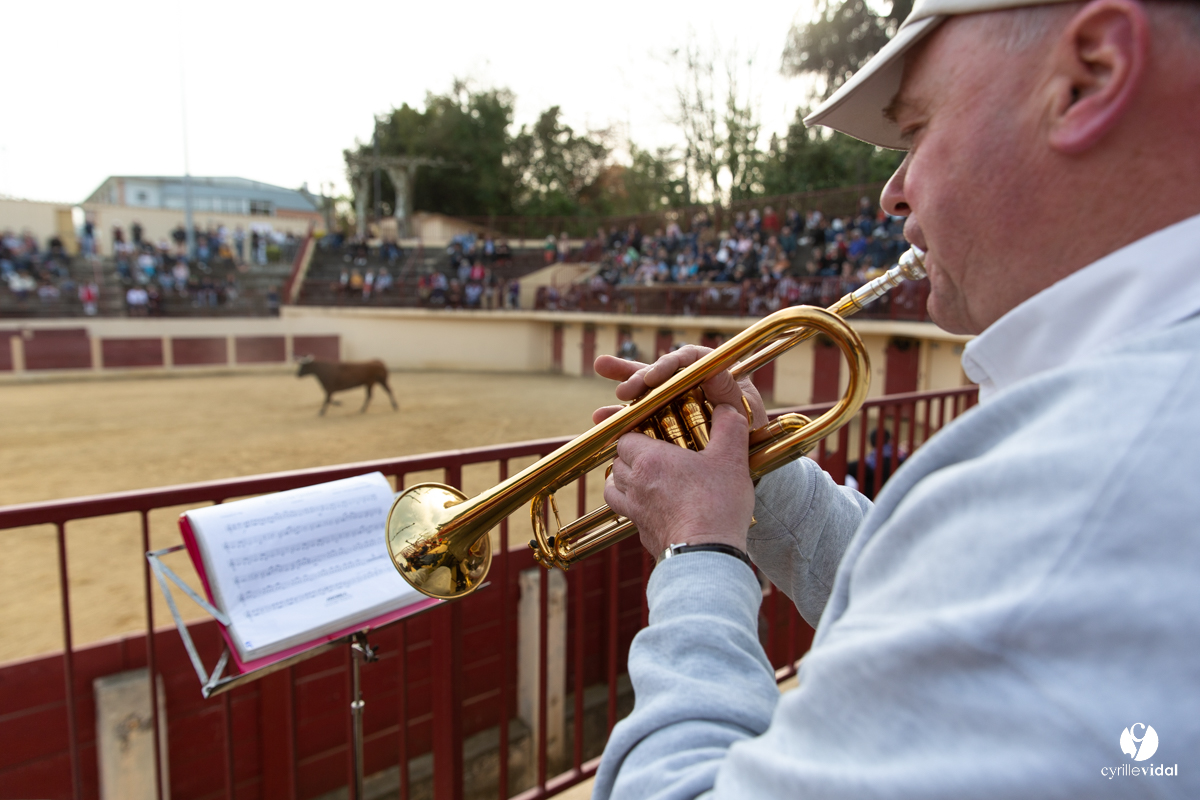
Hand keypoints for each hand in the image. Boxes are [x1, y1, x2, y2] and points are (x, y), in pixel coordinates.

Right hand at [591, 345, 767, 427]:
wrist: (744, 477)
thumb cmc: (753, 443)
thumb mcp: (747, 416)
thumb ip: (729, 392)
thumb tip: (711, 369)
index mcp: (715, 377)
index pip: (690, 360)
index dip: (669, 364)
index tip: (652, 378)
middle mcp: (692, 387)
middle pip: (661, 371)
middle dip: (637, 376)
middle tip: (623, 391)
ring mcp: (676, 406)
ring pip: (645, 392)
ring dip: (622, 396)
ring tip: (602, 409)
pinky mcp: (663, 426)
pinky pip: (639, 418)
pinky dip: (620, 418)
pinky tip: (601, 419)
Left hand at [604, 404, 754, 555]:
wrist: (706, 555)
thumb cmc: (716, 505)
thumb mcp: (731, 458)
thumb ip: (729, 427)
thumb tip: (726, 407)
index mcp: (650, 460)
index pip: (625, 437)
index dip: (638, 433)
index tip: (654, 434)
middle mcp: (635, 484)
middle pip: (618, 461)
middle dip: (632, 456)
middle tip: (656, 456)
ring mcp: (635, 511)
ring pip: (614, 488)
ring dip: (624, 481)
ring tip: (645, 480)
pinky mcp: (642, 534)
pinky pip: (627, 514)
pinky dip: (633, 507)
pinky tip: (652, 507)